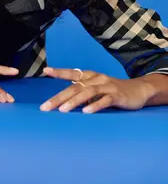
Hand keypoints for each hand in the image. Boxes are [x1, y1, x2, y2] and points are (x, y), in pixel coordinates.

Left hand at [40, 66, 155, 113]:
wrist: (138, 90)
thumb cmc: (111, 91)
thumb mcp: (95, 90)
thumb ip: (82, 94)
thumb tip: (63, 103)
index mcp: (89, 76)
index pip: (71, 73)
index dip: (59, 72)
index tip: (45, 71)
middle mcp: (96, 79)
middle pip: (75, 87)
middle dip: (59, 98)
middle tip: (45, 107)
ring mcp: (107, 86)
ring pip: (88, 92)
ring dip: (74, 101)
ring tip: (63, 110)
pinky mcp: (117, 96)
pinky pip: (105, 100)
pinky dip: (95, 106)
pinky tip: (86, 112)